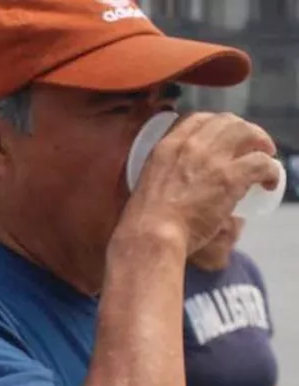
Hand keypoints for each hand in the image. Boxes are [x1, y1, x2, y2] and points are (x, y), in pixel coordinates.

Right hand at [124, 112, 279, 252]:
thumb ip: (163, 177)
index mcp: (166, 146)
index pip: (197, 119)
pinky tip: (269, 182)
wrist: (151, 235)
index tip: (223, 139)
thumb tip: (181, 186)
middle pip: (226, 121)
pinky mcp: (229, 177)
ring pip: (248, 134)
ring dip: (261, 144)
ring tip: (265, 160)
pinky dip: (271, 171)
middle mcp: (189, 145)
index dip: (216, 125)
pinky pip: (261, 163)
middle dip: (243, 131)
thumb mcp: (146, 185)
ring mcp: (210, 160)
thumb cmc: (145, 222)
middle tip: (251, 147)